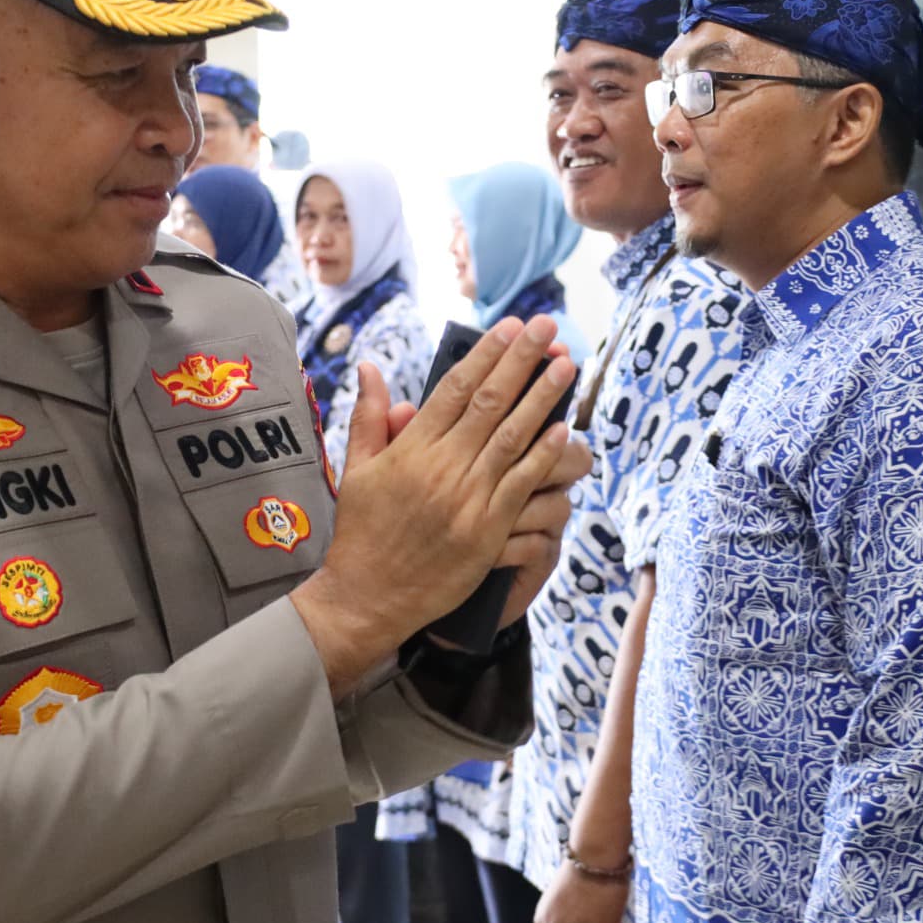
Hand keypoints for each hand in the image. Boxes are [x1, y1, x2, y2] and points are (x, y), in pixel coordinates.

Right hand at [292, 317, 585, 690]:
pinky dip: (543, 456)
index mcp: (410, 449)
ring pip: (512, 438)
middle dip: (521, 361)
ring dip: (542, 399)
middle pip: (489, 403)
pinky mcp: (487, 531)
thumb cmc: (362, 532)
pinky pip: (521, 485)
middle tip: (547, 328)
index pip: (454, 389)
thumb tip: (370, 366)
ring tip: (565, 366)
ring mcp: (467, 500)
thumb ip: (369, 415)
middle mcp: (441, 468)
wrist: (369, 596)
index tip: (509, 326)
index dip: (485, 354)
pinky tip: (563, 429)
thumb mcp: (357, 469)